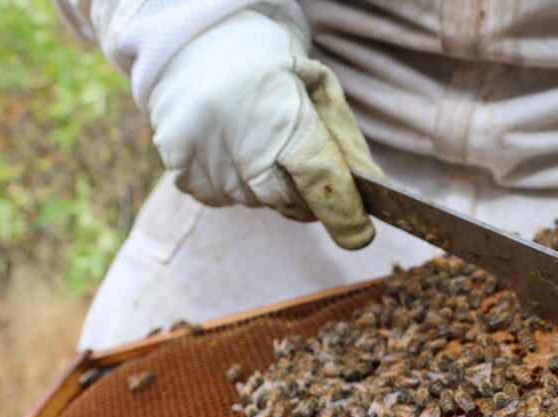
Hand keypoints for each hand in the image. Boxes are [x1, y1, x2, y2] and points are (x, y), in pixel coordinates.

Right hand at [147, 9, 380, 249]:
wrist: (199, 42)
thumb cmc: (271, 68)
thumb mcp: (319, 90)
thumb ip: (346, 142)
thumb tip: (373, 189)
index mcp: (286, 117)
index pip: (321, 180)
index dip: (344, 212)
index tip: (360, 234)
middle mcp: (244, 145)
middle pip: (288, 201)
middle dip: (303, 195)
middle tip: (298, 164)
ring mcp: (210, 162)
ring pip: (254, 201)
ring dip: (263, 185)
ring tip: (255, 142)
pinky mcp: (184, 171)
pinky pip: (220, 199)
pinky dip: (232, 183)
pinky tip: (230, 149)